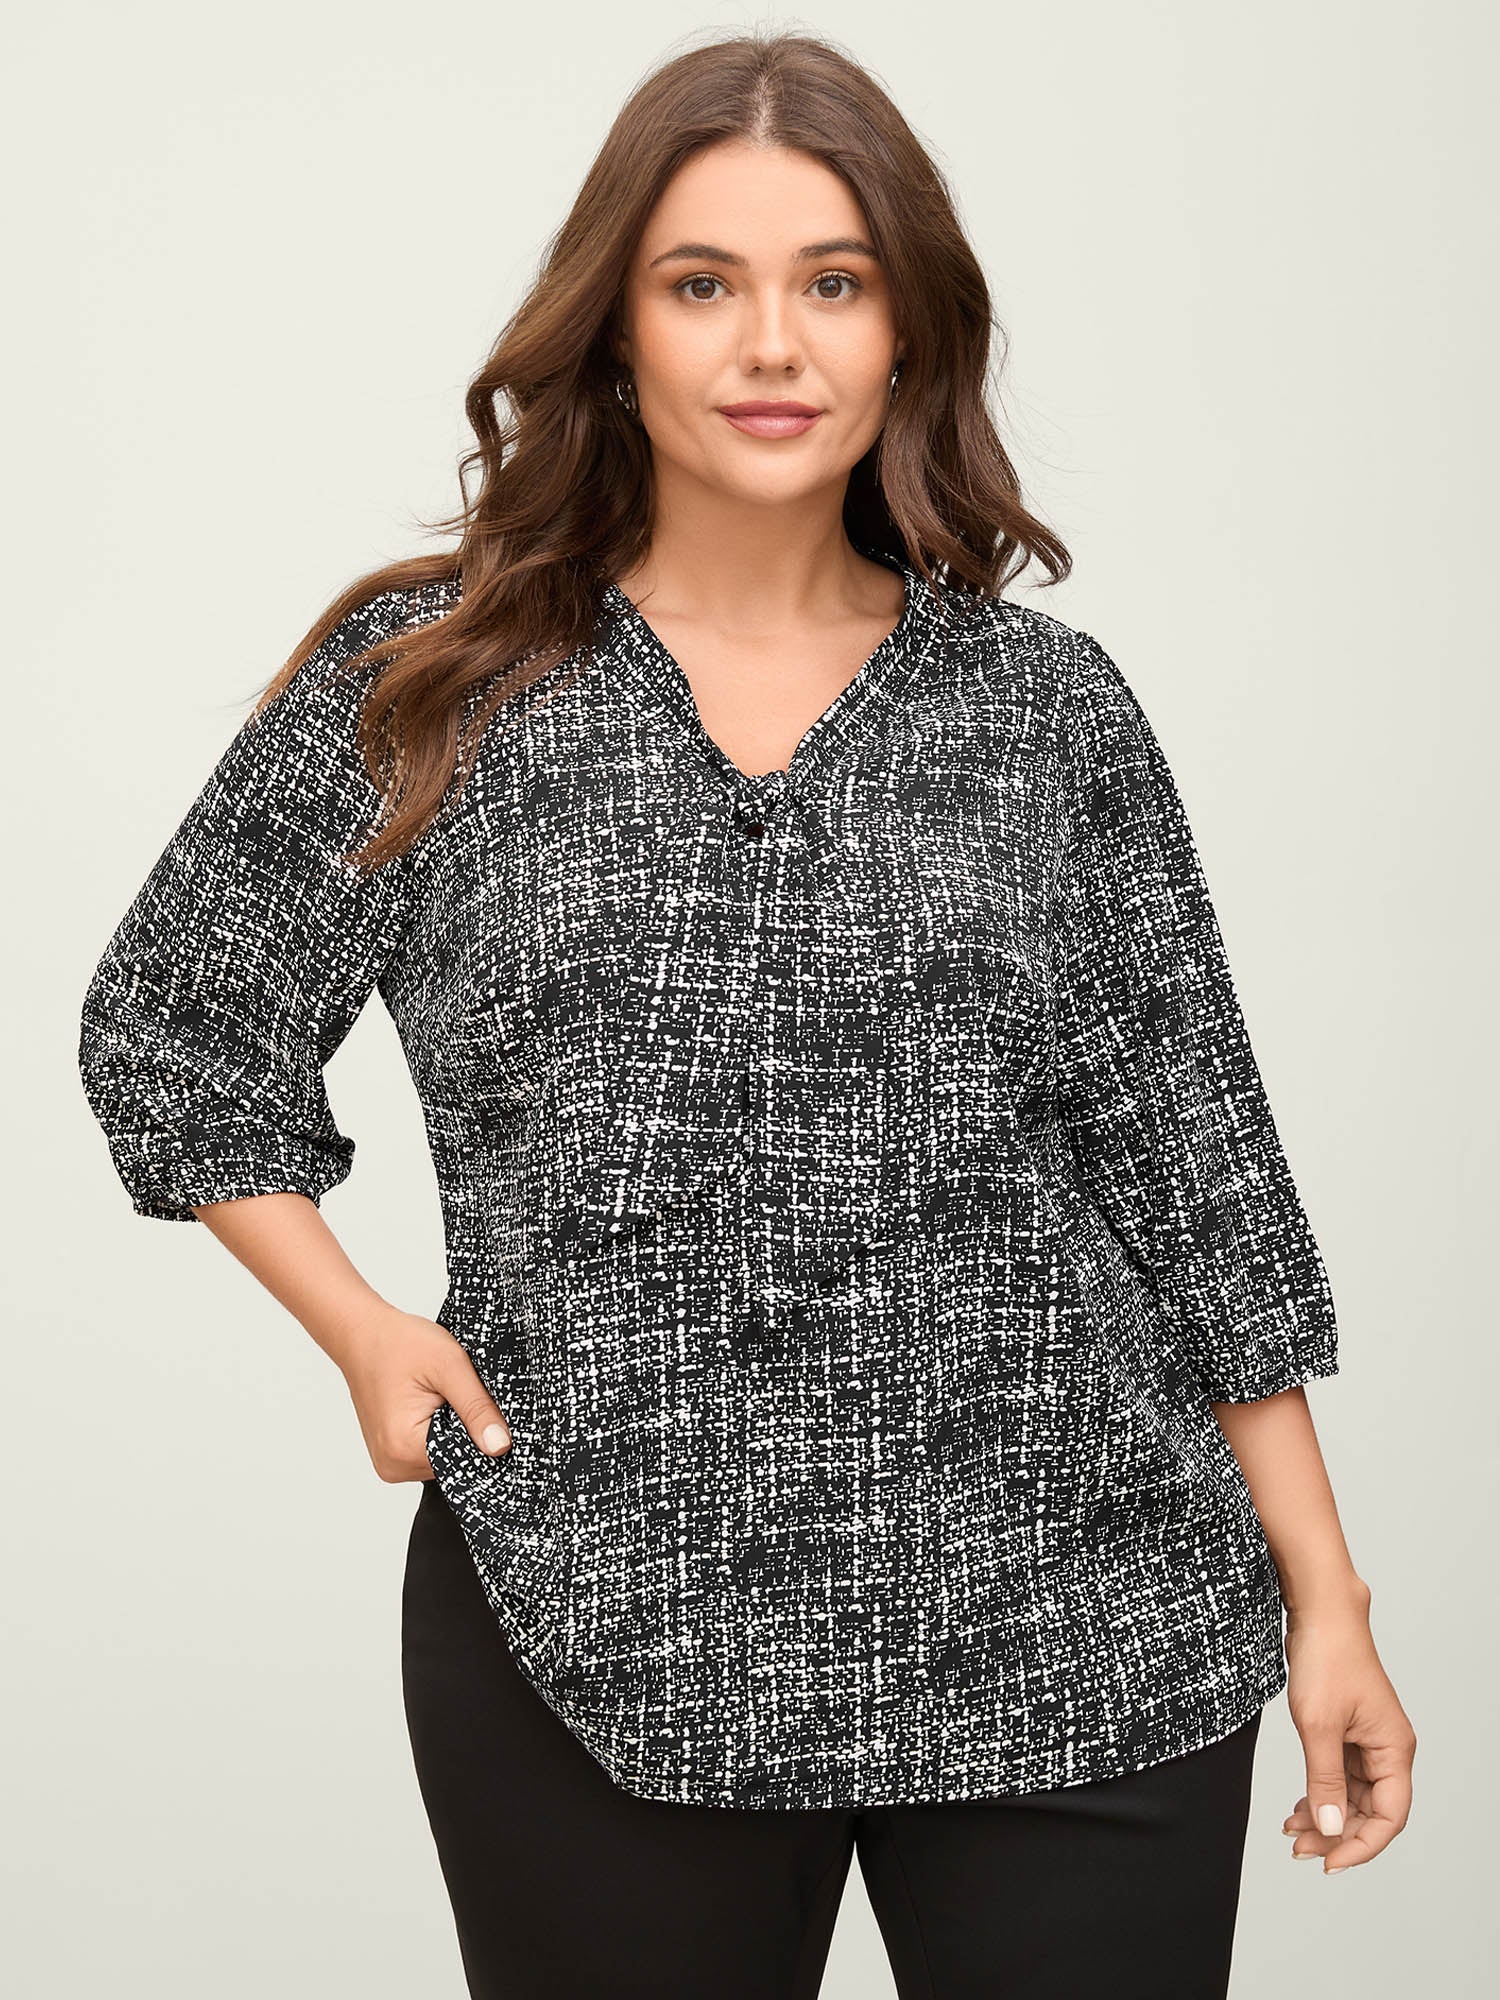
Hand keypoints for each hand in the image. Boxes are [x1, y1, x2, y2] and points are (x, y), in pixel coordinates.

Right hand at [327, 1300, 511, 1481]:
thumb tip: (501, 1447)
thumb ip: (478, 1408)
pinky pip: (431, 1449)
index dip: (484, 1432)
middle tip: (455, 1392)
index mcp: (403, 1448)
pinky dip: (439, 1427)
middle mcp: (393, 1465)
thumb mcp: (450, 1366)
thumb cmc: (398, 1343)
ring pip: (446, 1454)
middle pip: (456, 1460)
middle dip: (467, 1427)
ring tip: (438, 1395)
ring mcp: (391, 1463)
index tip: (480, 1402)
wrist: (362, 1334)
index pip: (467, 1459)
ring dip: (453, 1427)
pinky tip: (430, 1403)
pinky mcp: (393, 1453)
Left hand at [1282, 1589, 1415, 1874]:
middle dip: (1336, 1833)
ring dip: (1324, 1816)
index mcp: (1393, 1749)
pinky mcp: (1348, 1730)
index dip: (1362, 1845)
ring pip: (1352, 1796)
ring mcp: (1367, 1740)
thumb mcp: (1319, 1726)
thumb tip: (1331, 1829)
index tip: (1330, 1863)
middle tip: (1299, 1848)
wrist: (1319, 1611)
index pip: (1389, 1817)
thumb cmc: (1326, 1657)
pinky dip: (1319, 1792)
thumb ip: (1325, 1781)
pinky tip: (1297, 1807)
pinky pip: (1339, 1775)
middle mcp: (1387, 1748)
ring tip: (1292, 1832)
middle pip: (1370, 1811)